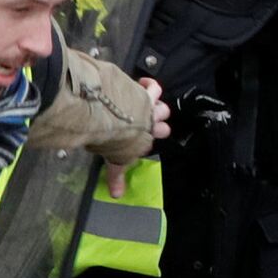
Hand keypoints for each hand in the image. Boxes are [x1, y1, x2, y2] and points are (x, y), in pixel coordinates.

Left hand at [103, 80, 169, 195]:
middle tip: (148, 123)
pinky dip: (150, 85)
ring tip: (148, 106)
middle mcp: (151, 126)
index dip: (142, 141)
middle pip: (162, 126)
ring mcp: (150, 109)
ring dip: (156, 107)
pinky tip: (143, 82)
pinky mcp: (145, 94)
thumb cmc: (115, 140)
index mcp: (144, 142)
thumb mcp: (115, 160)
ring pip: (162, 108)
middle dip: (157, 125)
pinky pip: (154, 87)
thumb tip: (116, 195)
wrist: (115, 118)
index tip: (134, 141)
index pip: (148, 143)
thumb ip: (116, 176)